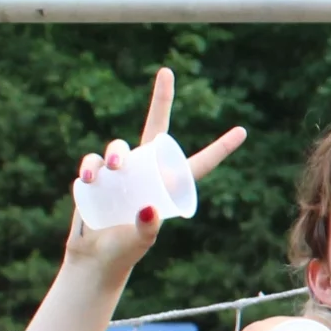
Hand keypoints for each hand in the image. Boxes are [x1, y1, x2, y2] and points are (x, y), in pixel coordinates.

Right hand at [66, 67, 245, 274]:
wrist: (94, 258)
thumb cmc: (124, 251)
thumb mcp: (139, 242)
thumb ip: (146, 230)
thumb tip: (147, 209)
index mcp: (168, 185)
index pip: (199, 162)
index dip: (221, 148)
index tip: (242, 130)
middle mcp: (145, 172)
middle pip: (156, 127)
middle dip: (161, 99)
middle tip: (167, 72)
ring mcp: (118, 171)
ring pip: (120, 145)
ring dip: (116, 151)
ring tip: (115, 167)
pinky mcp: (94, 176)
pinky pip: (92, 161)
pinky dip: (90, 165)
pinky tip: (89, 177)